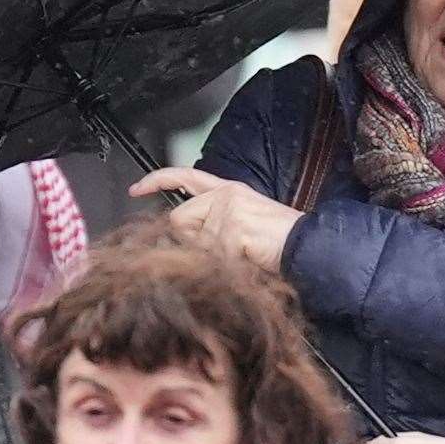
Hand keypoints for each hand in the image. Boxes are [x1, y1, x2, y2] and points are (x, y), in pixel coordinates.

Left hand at [131, 167, 302, 274]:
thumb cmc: (278, 242)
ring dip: (210, 256)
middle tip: (223, 248)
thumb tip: (181, 235)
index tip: (136, 188)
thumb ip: (212, 224)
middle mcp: (226, 195)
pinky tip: (245, 260)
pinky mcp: (232, 228)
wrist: (308, 248)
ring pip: (191, 242)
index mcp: (228, 191)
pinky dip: (224, 266)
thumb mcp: (240, 225)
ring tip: (239, 254)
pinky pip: (209, 256)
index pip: (186, 178)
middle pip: (178, 219)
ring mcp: (228, 210)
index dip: (157, 180)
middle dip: (191, 240)